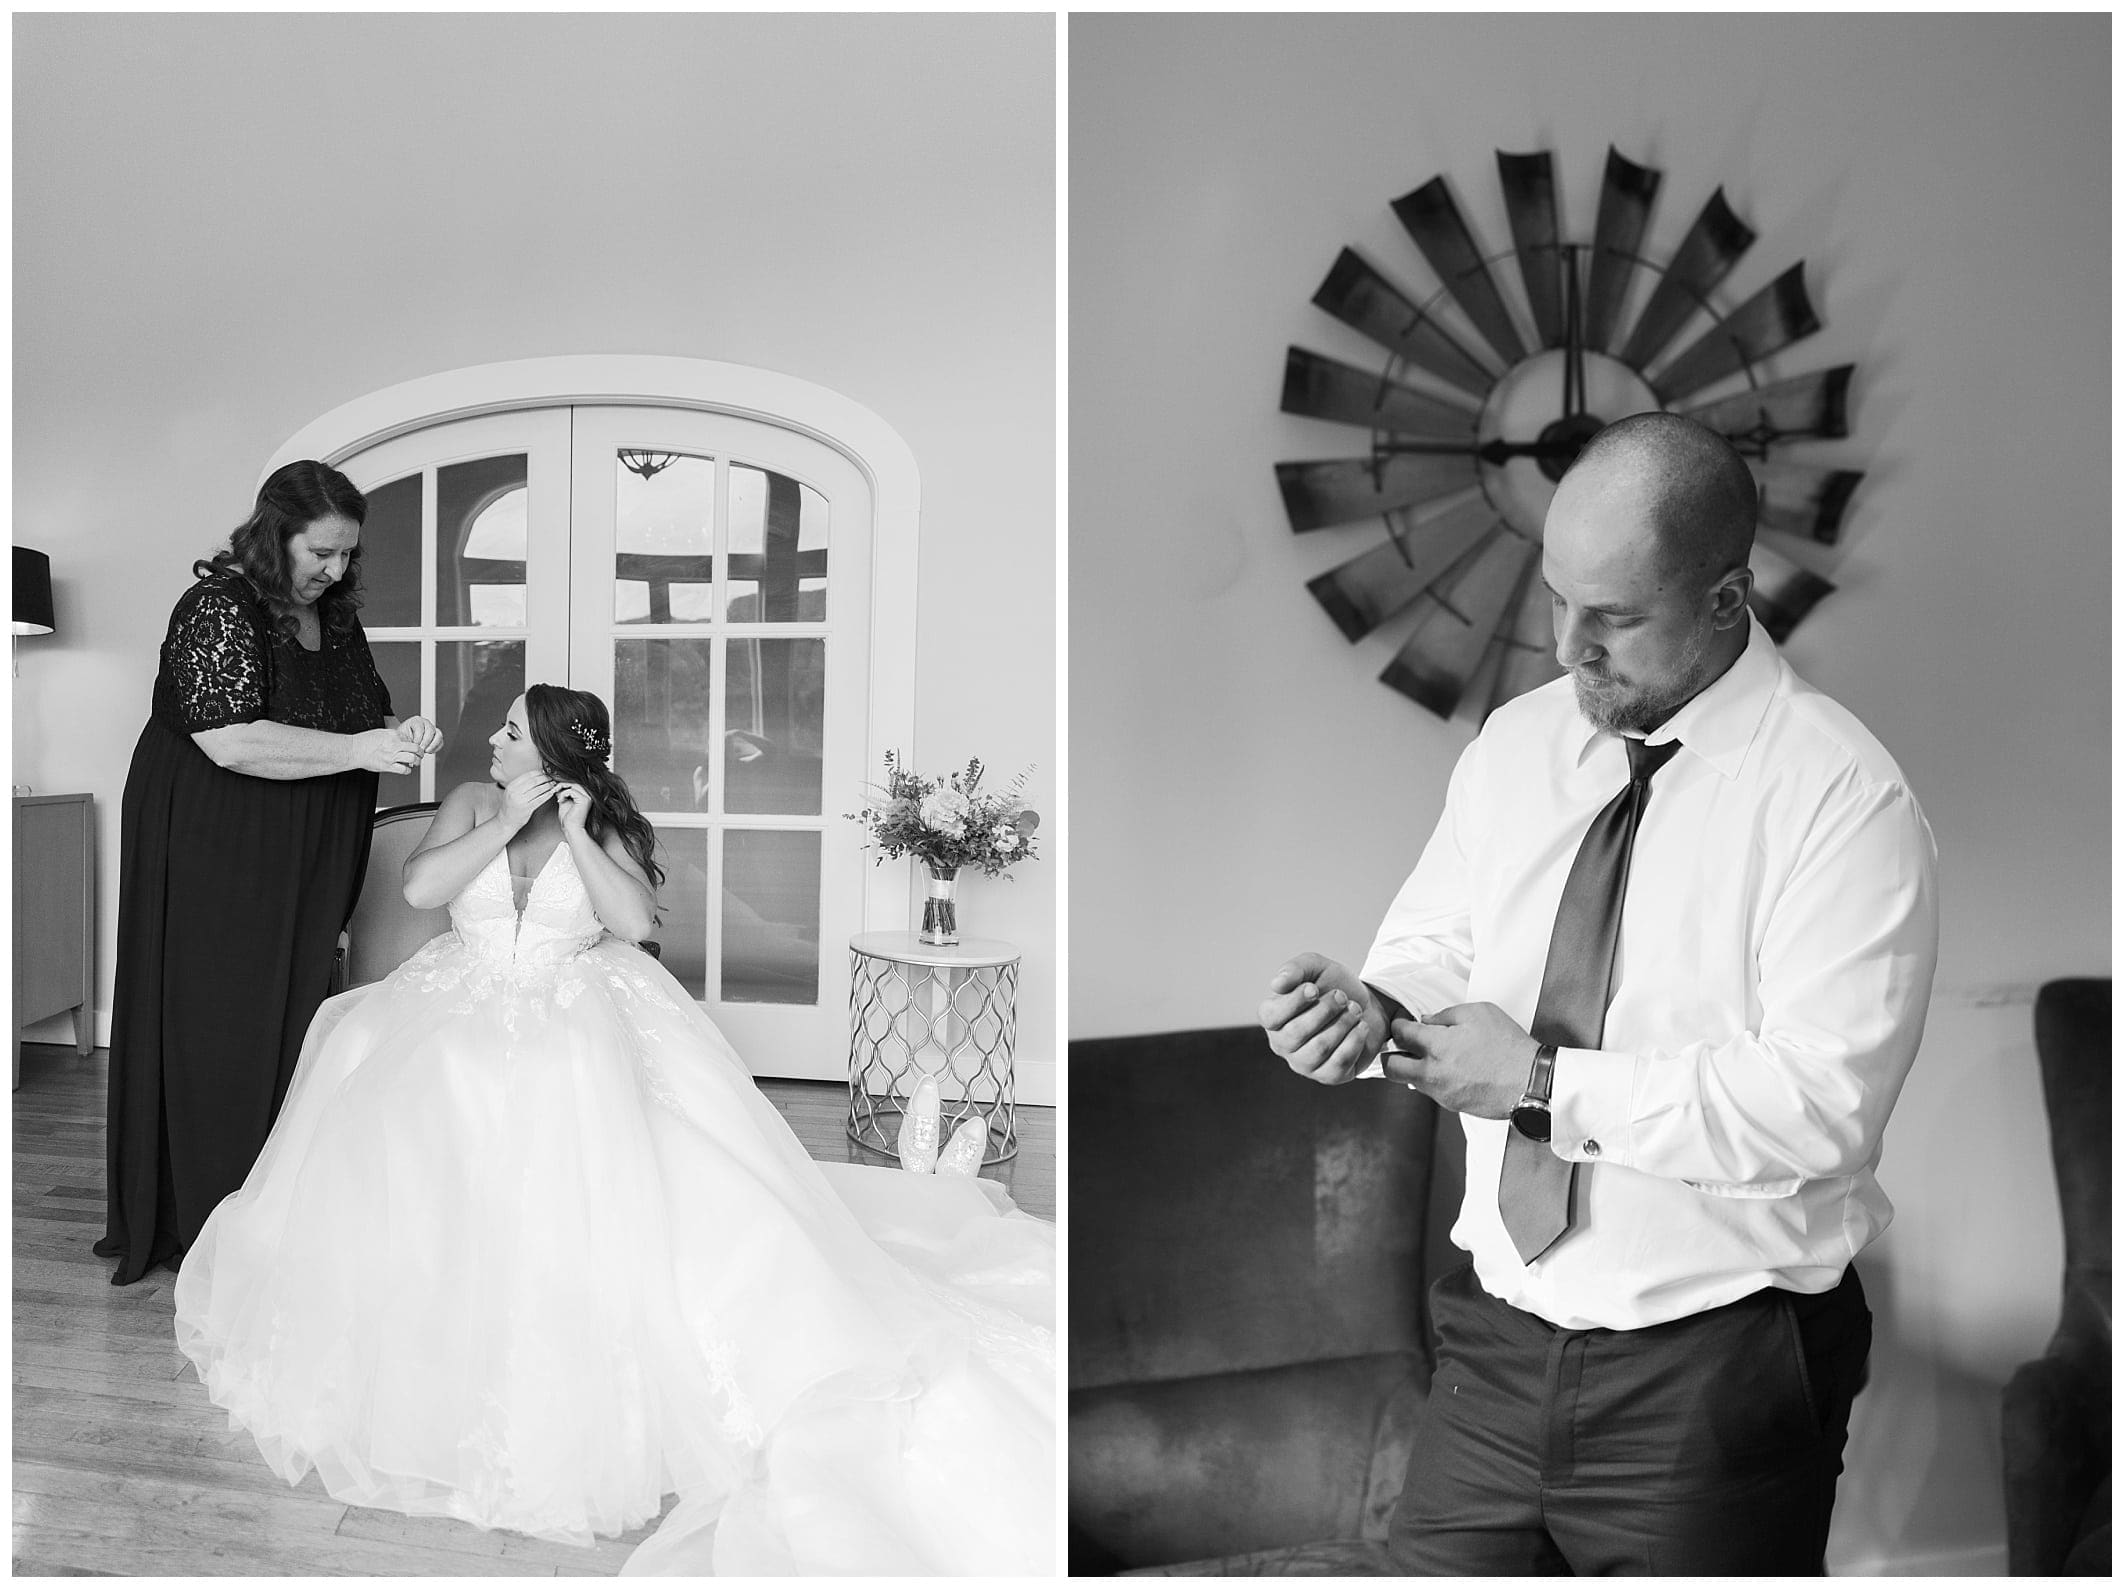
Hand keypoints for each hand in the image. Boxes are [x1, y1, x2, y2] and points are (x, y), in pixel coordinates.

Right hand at [350, 727, 422, 775]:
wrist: (353, 750)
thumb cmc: (364, 741)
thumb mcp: (381, 732)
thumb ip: (393, 735)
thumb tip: (403, 740)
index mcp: (393, 735)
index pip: (411, 739)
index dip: (414, 743)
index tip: (413, 747)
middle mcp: (394, 745)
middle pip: (416, 748)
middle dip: (420, 752)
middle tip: (420, 754)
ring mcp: (391, 756)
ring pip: (412, 759)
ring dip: (417, 762)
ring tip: (416, 762)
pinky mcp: (387, 766)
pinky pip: (404, 769)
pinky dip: (408, 770)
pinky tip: (406, 768)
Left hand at [397, 716, 444, 756]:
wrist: (404, 739)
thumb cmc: (401, 737)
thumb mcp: (400, 737)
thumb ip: (404, 740)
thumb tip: (408, 747)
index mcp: (416, 721)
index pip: (420, 728)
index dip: (418, 738)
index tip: (413, 745)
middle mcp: (426, 723)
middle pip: (431, 731)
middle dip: (425, 742)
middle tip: (420, 750)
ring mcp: (433, 729)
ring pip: (439, 736)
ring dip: (432, 745)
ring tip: (425, 751)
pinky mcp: (437, 737)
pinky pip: (441, 742)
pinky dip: (436, 748)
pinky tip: (428, 751)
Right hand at [498, 769, 558, 833]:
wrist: (506, 821)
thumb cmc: (510, 806)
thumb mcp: (511, 792)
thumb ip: (521, 784)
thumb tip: (536, 775)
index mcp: (511, 786)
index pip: (528, 775)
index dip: (539, 773)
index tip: (545, 772)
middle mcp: (515, 792)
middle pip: (534, 781)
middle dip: (545, 778)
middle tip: (551, 778)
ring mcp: (521, 801)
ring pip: (538, 790)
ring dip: (548, 786)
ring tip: (553, 784)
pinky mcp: (528, 808)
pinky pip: (540, 799)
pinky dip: (547, 795)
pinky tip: (551, 793)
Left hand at [554, 781, 591, 834]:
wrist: (571, 828)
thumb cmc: (568, 819)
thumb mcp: (563, 802)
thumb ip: (562, 793)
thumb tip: (558, 786)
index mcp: (584, 796)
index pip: (574, 784)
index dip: (564, 785)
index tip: (555, 789)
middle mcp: (588, 796)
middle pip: (574, 783)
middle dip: (562, 785)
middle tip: (553, 790)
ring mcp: (587, 797)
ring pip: (573, 785)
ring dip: (562, 788)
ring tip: (556, 795)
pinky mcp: (584, 800)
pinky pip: (571, 791)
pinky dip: (563, 794)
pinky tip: (560, 801)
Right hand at [1259, 953, 1387, 1083]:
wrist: (1368, 1005)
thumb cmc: (1334, 986)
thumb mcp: (1316, 968)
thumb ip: (1295, 969)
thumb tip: (1276, 984)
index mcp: (1273, 1018)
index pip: (1270, 1017)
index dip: (1293, 1002)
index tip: (1314, 989)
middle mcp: (1283, 1044)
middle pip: (1297, 1033)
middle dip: (1325, 1010)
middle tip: (1342, 997)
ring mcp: (1304, 1064)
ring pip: (1319, 1048)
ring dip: (1343, 1024)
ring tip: (1354, 1010)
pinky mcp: (1328, 1076)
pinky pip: (1339, 1063)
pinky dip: (1354, 1040)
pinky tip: (1361, 1027)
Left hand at [1380, 1002, 1538, 1118]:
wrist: (1530, 1081)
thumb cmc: (1508, 1045)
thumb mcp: (1478, 1013)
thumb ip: (1445, 1015)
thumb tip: (1427, 1022)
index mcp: (1436, 1045)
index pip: (1399, 1033)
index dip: (1398, 1024)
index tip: (1403, 1022)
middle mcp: (1432, 1072)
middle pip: (1391, 1067)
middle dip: (1393, 1054)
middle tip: (1404, 1045)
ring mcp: (1440, 1092)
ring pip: (1409, 1081)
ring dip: (1413, 1068)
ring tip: (1431, 1057)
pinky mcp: (1451, 1105)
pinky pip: (1430, 1091)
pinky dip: (1433, 1080)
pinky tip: (1450, 1069)